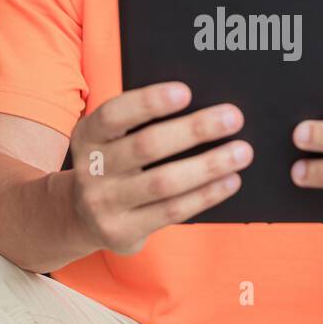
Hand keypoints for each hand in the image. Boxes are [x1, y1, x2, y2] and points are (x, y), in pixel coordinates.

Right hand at [69, 82, 252, 254]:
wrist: (81, 216)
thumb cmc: (114, 163)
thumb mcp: (112, 140)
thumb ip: (141, 124)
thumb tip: (202, 105)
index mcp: (87, 135)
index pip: (115, 114)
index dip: (149, 102)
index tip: (186, 91)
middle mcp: (91, 169)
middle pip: (147, 146)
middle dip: (194, 130)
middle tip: (233, 117)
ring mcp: (104, 204)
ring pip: (164, 182)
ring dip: (209, 165)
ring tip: (242, 152)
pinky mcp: (123, 231)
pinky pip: (172, 211)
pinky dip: (206, 195)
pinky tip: (230, 181)